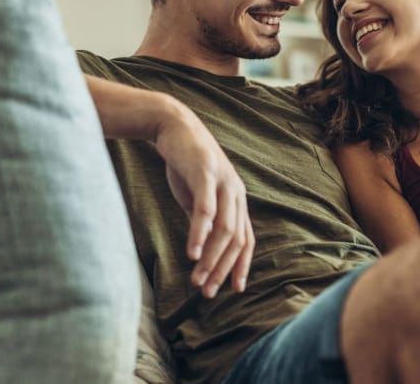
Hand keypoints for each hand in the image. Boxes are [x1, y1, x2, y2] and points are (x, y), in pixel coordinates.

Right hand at [153, 103, 254, 298]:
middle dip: (223, 269)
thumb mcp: (197, 196)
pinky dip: (200, 233)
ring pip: (223, 229)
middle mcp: (235, 193)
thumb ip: (204, 220)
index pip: (246, 239)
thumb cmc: (185, 164)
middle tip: (209, 292)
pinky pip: (206, 209)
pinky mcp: (205, 174)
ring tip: (198, 280)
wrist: (173, 126)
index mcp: (236, 200)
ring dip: (210, 258)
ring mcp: (223, 183)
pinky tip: (191, 253)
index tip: (233, 289)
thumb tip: (202, 248)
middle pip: (236, 240)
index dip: (241, 266)